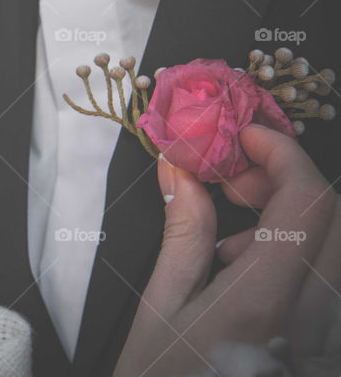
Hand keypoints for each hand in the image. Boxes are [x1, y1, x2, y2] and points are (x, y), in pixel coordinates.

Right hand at [113, 123, 338, 376]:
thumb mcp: (157, 307)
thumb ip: (182, 233)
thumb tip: (182, 169)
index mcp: (262, 302)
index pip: (308, 202)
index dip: (282, 153)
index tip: (243, 135)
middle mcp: (311, 320)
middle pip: (336, 218)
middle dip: (288, 178)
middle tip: (231, 177)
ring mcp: (323, 337)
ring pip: (337, 249)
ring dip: (296, 214)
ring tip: (232, 223)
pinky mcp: (319, 346)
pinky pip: (327, 281)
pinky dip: (297, 250)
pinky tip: (245, 263)